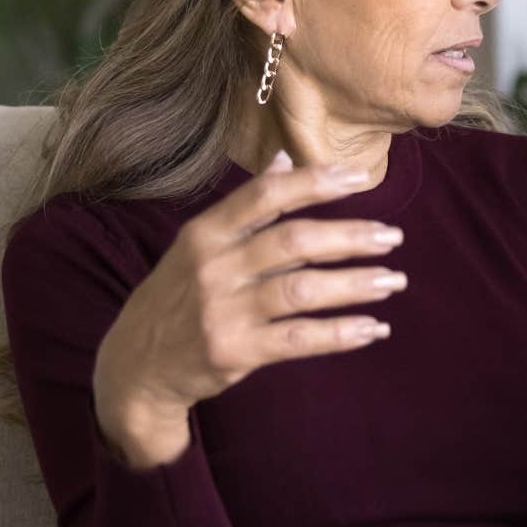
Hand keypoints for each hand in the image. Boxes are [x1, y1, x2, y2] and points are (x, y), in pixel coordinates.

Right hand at [92, 151, 407, 467]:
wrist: (134, 368)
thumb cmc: (178, 297)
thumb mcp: (198, 246)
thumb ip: (246, 207)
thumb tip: (285, 158)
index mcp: (205, 233)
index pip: (265, 196)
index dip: (314, 183)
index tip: (360, 178)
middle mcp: (213, 268)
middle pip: (292, 242)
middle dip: (349, 237)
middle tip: (392, 237)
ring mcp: (222, 312)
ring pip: (302, 291)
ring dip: (354, 285)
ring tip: (393, 281)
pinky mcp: (234, 352)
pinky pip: (299, 340)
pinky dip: (340, 334)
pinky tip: (373, 329)